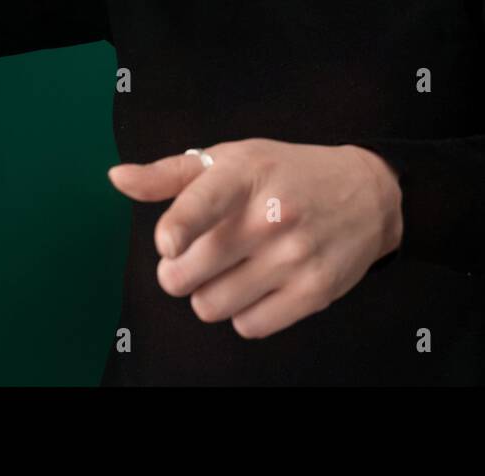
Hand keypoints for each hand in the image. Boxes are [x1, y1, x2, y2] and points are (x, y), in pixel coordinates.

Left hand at [107, 138, 402, 338]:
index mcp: (244, 174)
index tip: (168, 243)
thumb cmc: (288, 174)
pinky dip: (244, 313)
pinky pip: (248, 326)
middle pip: (187, 273)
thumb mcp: (233, 159)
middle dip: (179, 270)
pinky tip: (258, 285)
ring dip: (210, 294)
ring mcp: (294, 256)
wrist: (368, 194)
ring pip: (210, 306)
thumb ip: (170, 174)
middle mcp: (271, 215)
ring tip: (231, 270)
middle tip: (195, 257)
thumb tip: (116, 178)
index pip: (202, 204)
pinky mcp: (314, 291)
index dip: (178, 229)